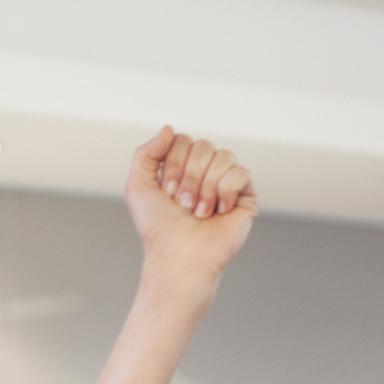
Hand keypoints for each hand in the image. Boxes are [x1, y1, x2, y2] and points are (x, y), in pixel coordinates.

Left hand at [125, 127, 255, 289]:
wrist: (178, 256)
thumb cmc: (158, 228)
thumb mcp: (138, 187)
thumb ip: (146, 153)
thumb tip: (169, 127)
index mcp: (182, 167)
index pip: (182, 140)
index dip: (173, 163)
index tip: (165, 191)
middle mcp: (205, 171)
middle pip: (204, 145)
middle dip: (189, 176)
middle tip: (182, 204)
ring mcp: (227, 181)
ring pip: (224, 156)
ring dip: (205, 187)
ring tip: (198, 212)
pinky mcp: (246, 195)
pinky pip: (241, 172)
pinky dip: (225, 191)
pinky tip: (218, 212)